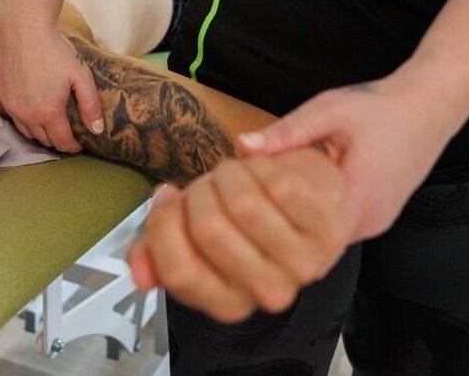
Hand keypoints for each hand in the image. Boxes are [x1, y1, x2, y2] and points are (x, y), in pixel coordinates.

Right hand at [0, 23, 103, 151]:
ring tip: (54, 123)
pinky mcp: (2, 96)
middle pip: (45, 141)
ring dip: (42, 133)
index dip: (74, 146)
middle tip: (70, 131)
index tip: (82, 140)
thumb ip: (91, 106)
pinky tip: (36, 109)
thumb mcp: (81, 76)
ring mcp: (12, 107)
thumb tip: (97, 130)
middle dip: (59, 140)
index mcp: (48, 112)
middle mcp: (27, 115)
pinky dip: (27, 120)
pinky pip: (16, 118)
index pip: (62, 143)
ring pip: (28, 133)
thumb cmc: (56, 50)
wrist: (25, 29)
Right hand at [127, 147, 346, 322]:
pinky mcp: (330, 230)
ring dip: (230, 174)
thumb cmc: (242, 212)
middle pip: (209, 230)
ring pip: (245, 204)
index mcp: (228, 302)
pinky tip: (264, 168)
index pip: (179, 272)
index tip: (166, 196)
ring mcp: (304, 265)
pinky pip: (279, 186)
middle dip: (199, 192)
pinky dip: (263, 165)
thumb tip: (139, 273)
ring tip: (235, 174)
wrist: (299, 191)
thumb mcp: (191, 235)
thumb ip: (156, 252)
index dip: (162, 224)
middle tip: (208, 184)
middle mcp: (268, 293)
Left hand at [237, 76, 458, 240]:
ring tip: (264, 209)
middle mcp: (370, 220)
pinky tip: (292, 203)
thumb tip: (243, 146)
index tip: (246, 220)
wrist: (428, 107)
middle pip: (315, 249)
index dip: (274, 238)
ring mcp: (374, 223)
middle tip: (247, 216)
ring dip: (296, 231)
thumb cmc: (381, 108)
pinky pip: (338, 231)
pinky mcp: (374, 218)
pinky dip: (313, 222)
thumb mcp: (328, 111)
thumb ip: (286, 131)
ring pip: (327, 244)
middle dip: (279, 238)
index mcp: (359, 197)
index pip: (310, 244)